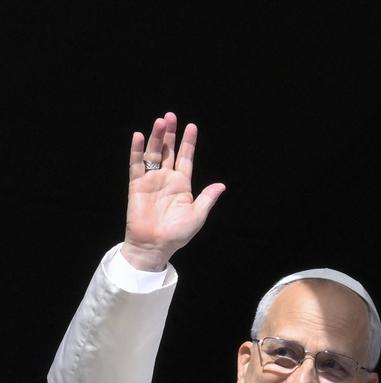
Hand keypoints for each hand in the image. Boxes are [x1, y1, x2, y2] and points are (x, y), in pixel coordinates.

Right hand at [122, 112, 225, 270]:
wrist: (155, 245)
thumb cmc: (177, 234)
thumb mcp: (197, 216)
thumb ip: (207, 198)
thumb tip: (221, 186)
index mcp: (182, 185)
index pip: (185, 158)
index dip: (188, 143)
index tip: (191, 126)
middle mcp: (166, 179)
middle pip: (168, 151)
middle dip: (170, 134)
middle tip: (171, 116)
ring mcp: (151, 180)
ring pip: (153, 153)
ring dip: (156, 137)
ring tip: (160, 122)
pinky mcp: (137, 184)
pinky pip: (136, 164)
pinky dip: (136, 150)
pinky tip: (138, 136)